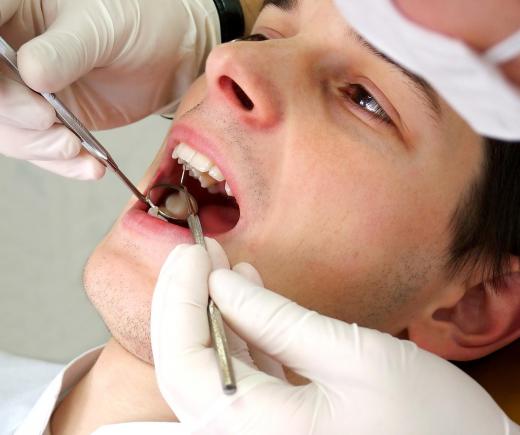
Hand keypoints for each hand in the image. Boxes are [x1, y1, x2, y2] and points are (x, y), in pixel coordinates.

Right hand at [0, 0, 218, 178]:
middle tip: (47, 119)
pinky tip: (89, 165)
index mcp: (13, 10)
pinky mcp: (51, 121)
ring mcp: (28, 90)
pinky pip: (41, 149)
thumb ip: (66, 50)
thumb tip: (30, 73)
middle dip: (12, 112)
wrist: (170, 57)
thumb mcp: (103, 27)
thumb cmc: (138, 23)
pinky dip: (63, 163)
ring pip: (8, 128)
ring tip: (74, 146)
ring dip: (38, 145)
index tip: (12, 86)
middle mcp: (12, 52)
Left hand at [151, 240, 514, 434]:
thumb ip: (280, 321)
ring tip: (219, 264)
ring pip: (212, 369)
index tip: (193, 254)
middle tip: (197, 253)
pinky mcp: (281, 424)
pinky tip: (246, 293)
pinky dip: (241, 332)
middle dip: (185, 304)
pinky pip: (243, 375)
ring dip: (211, 313)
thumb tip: (222, 284)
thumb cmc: (431, 424)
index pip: (186, 364)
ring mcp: (263, 433)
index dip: (179, 302)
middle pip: (187, 368)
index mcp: (259, 433)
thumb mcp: (356, 358)